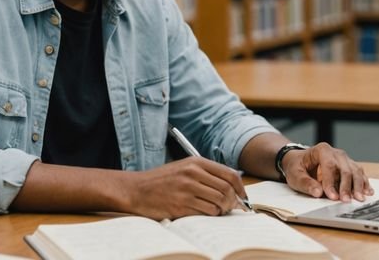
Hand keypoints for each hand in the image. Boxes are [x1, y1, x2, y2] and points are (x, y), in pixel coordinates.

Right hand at [118, 157, 247, 219]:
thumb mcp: (183, 168)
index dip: (241, 188)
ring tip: (216, 211)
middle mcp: (193, 173)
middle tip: (230, 208)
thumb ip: (205, 175)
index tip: (242, 197)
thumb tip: (231, 189)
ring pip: (219, 201)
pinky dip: (210, 215)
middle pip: (227, 189)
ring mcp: (187, 189)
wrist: (136, 189)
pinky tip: (204, 213)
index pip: (230, 174)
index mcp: (196, 162)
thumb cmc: (161, 181)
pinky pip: (207, 212)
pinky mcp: (181, 204)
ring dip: (222, 209)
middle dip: (233, 201)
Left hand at [281, 142, 373, 202]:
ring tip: (359, 199)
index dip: (331, 182)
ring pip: (355, 171)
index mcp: (322, 150)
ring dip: (358, 186)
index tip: (332, 196)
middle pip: (345, 169)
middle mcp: (336, 153)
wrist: (300, 162)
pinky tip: (367, 192)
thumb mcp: (295, 175)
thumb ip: (305, 183)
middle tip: (346, 201)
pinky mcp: (350, 167)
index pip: (329, 165)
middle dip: (346, 186)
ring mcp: (345, 159)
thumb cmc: (297, 167)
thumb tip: (317, 192)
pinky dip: (364, 183)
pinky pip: (359, 174)